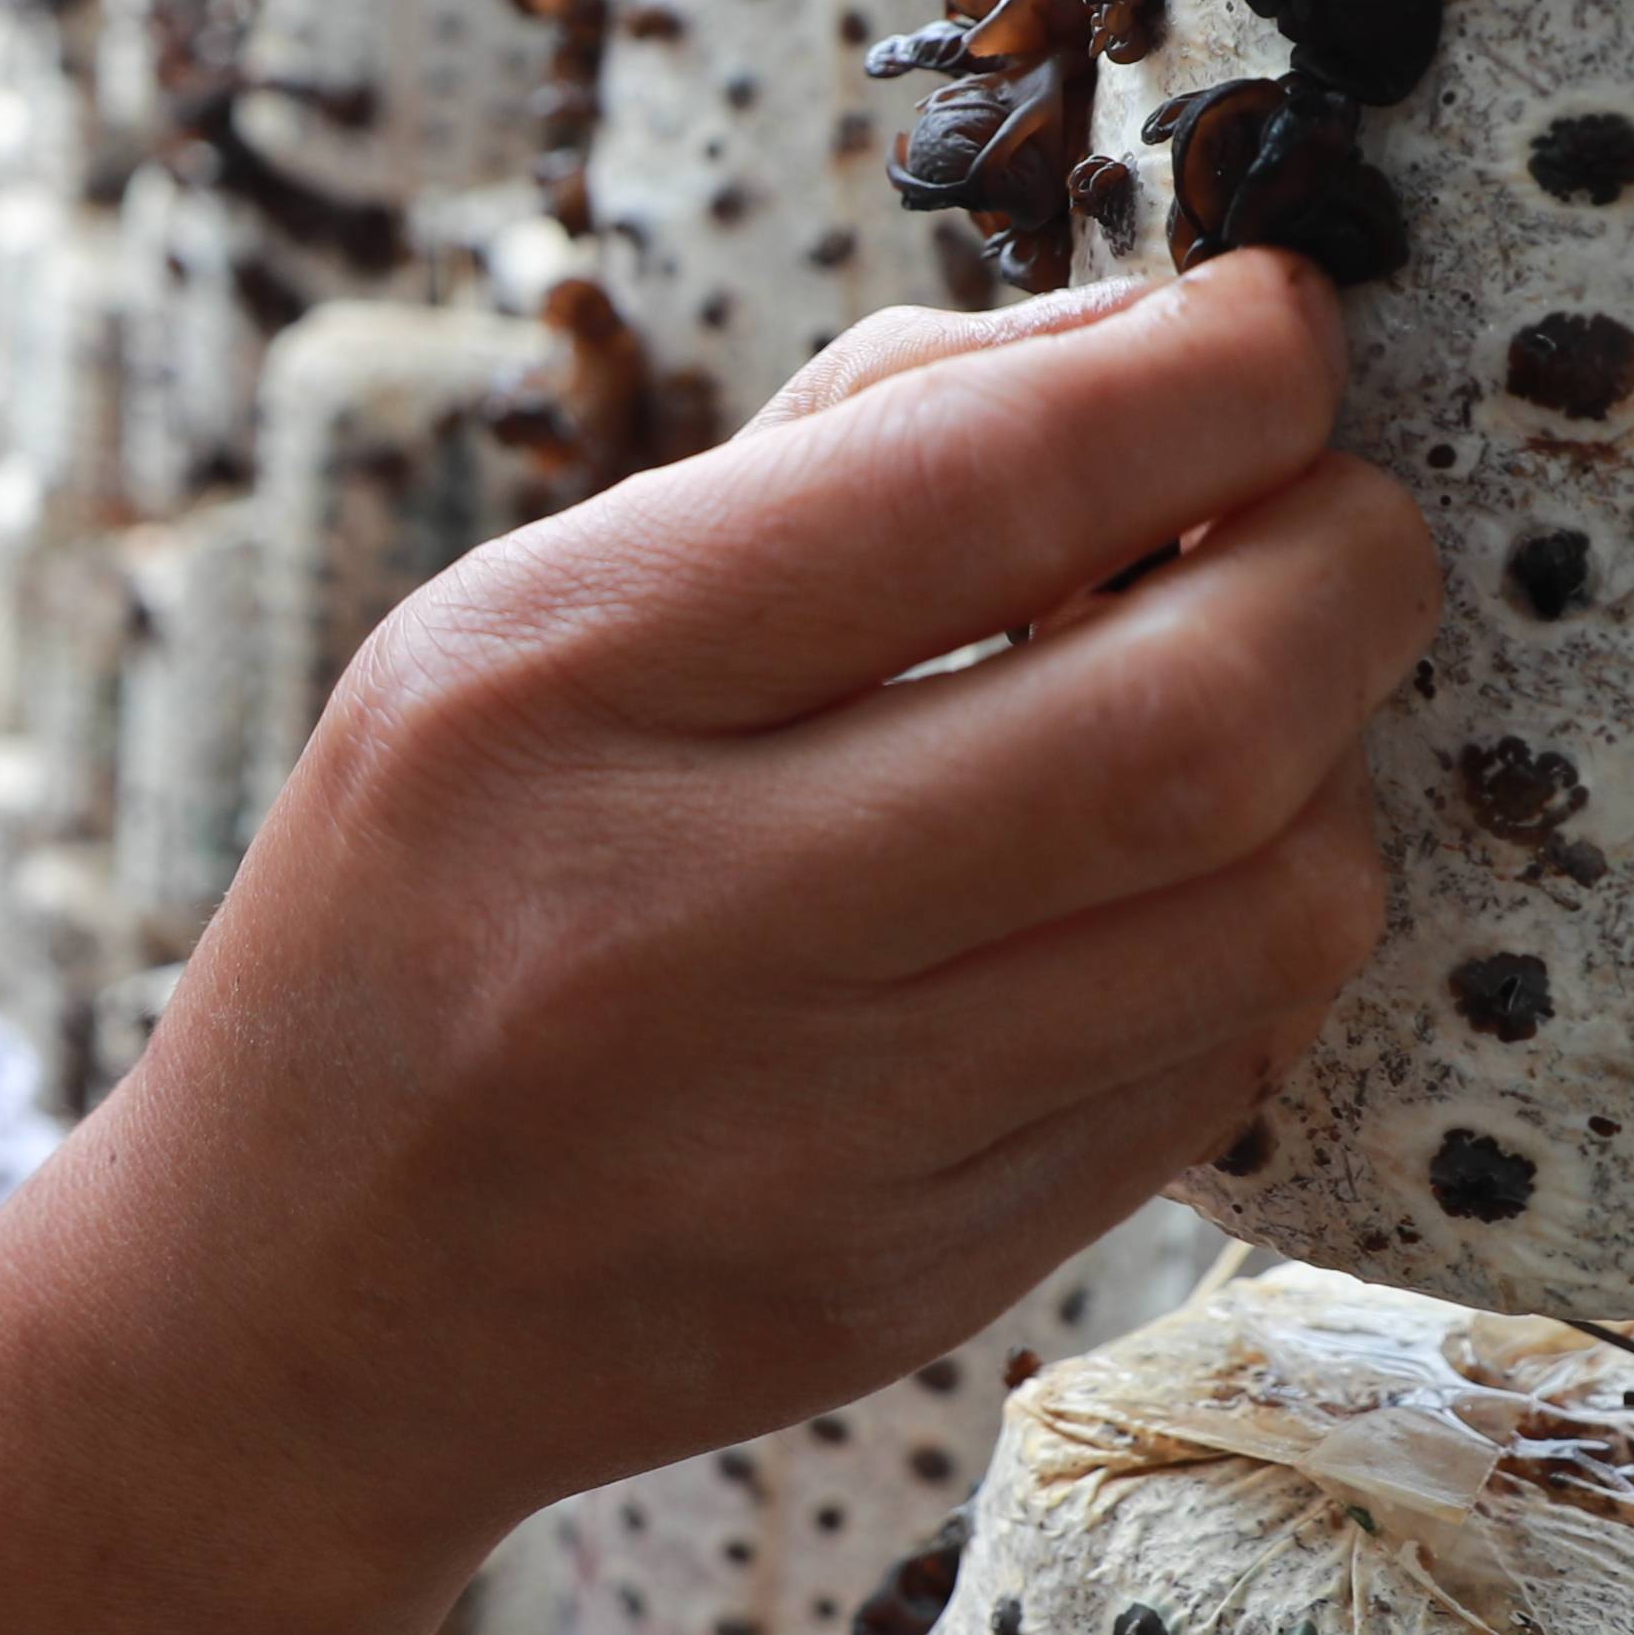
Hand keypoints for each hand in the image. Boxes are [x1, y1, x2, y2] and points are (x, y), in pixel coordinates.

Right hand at [0, 252, 1430, 1634]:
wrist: (288, 1312)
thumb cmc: (417, 906)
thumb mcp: (510, 629)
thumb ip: (820, 465)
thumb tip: (1158, 339)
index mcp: (542, 690)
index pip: (978, 485)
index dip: (1208, 377)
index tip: (1281, 321)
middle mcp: (670, 919)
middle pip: (1184, 720)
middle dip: (1345, 571)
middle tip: (1341, 515)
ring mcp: (806, 1134)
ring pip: (1260, 916)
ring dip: (1327, 775)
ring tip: (1244, 715)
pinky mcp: (915, 1281)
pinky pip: (1210, 1075)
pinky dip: (1244, 946)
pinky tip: (1159, 894)